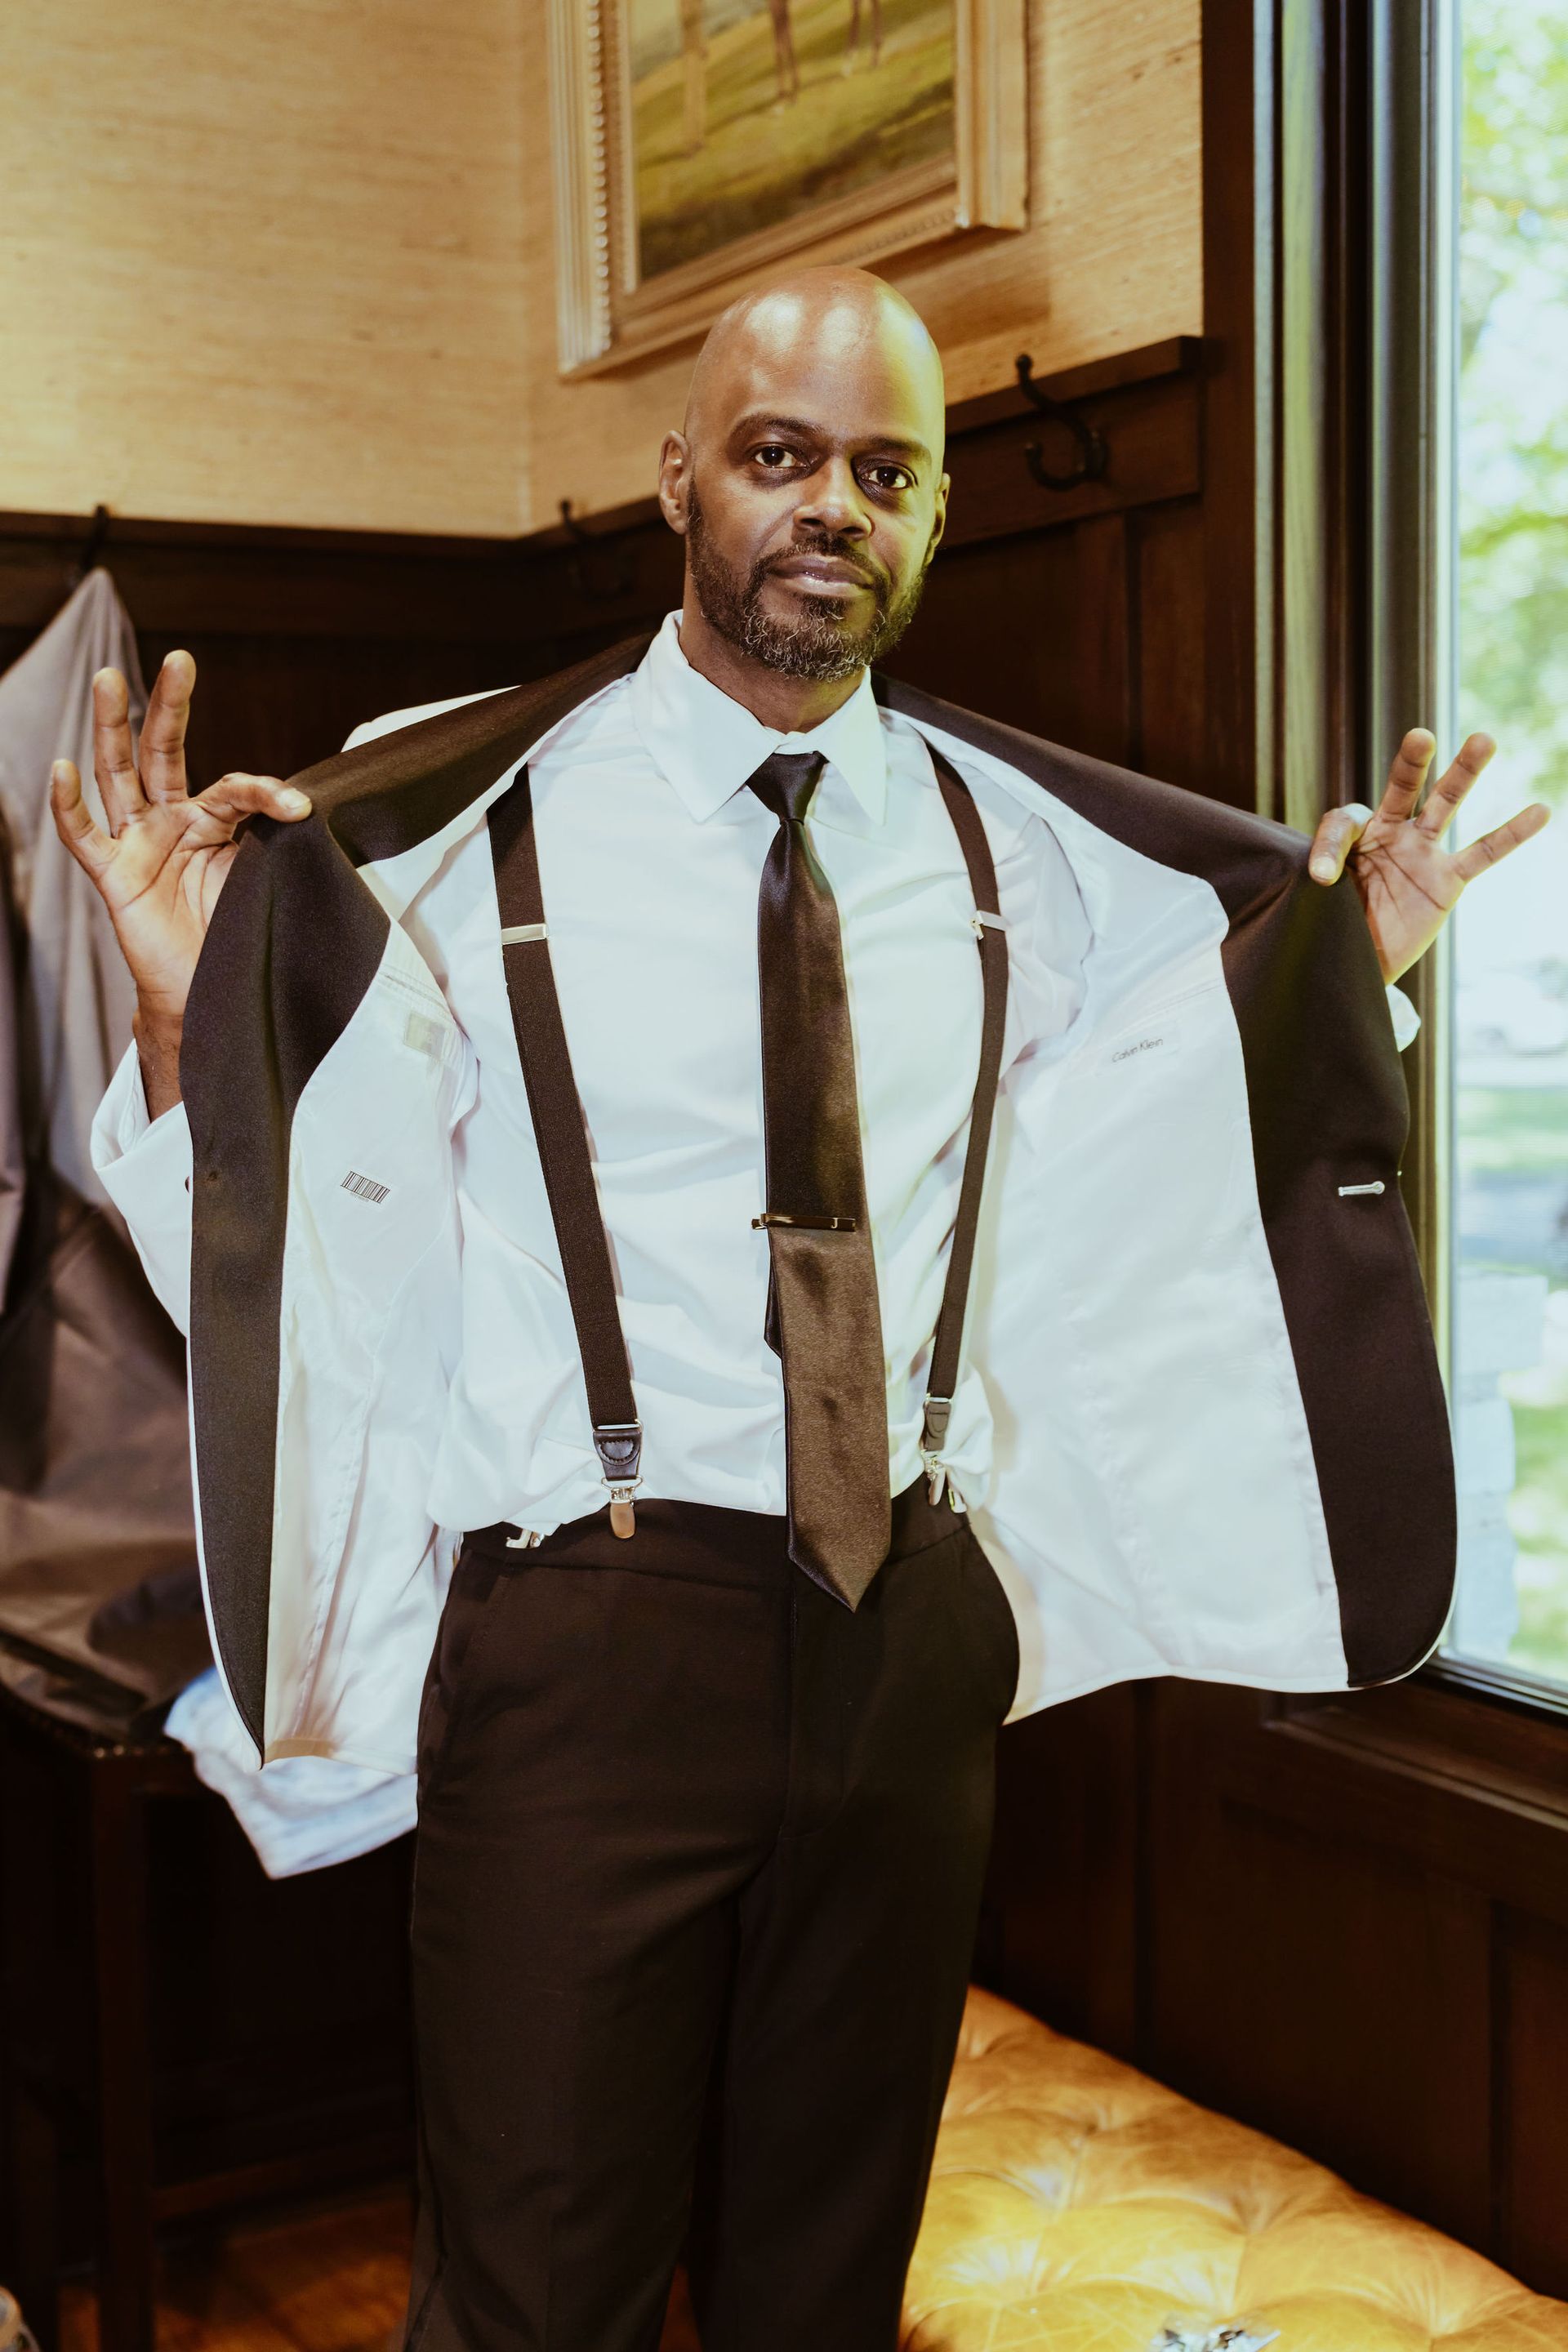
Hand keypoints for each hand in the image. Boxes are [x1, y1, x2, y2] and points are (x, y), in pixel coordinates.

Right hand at [50, 649, 311, 1112]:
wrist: (211, 993)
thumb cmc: (240, 936)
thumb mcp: (266, 883)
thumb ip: (282, 847)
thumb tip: (320, 814)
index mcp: (211, 821)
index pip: (234, 787)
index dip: (266, 792)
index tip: (300, 810)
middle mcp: (170, 822)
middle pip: (164, 752)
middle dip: (169, 705)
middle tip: (180, 659)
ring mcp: (138, 844)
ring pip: (119, 776)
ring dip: (111, 727)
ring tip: (108, 678)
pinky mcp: (115, 876)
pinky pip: (85, 837)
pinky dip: (69, 805)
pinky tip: (63, 769)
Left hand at [1306, 729, 1550, 982]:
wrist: (1361, 959)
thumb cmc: (1335, 922)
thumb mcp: (1319, 900)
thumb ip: (1324, 879)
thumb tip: (1321, 878)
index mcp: (1354, 834)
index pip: (1344, 823)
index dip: (1330, 848)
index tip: (1321, 878)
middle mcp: (1390, 833)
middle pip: (1403, 788)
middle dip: (1412, 763)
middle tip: (1420, 736)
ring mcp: (1422, 852)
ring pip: (1446, 805)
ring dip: (1464, 773)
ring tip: (1484, 740)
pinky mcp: (1447, 879)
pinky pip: (1483, 854)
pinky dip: (1511, 834)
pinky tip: (1539, 811)